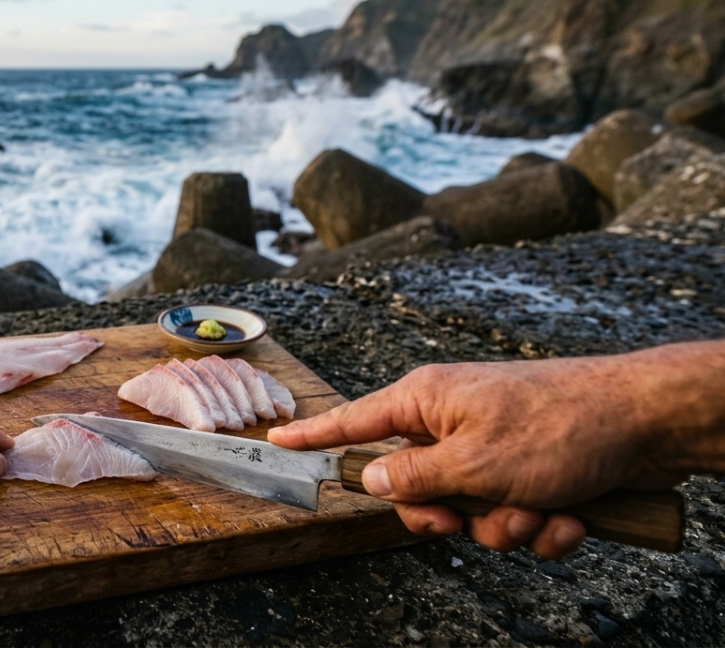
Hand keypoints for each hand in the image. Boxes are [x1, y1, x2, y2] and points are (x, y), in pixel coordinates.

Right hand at [268, 353, 693, 558]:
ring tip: (543, 508)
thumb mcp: (474, 461)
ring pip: (471, 513)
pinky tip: (572, 514)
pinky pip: (514, 517)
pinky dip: (543, 525)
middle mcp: (455, 422)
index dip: (316, 435)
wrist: (648, 422)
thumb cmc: (562, 425)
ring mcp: (495, 448)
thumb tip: (369, 479)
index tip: (279, 440)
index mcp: (428, 403)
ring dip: (508, 526)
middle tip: (467, 517)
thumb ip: (412, 478)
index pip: (355, 421)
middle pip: (414, 488)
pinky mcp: (531, 471)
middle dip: (448, 517)